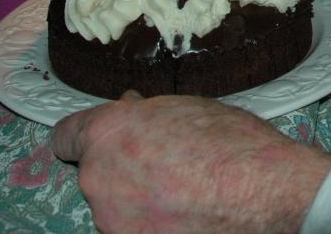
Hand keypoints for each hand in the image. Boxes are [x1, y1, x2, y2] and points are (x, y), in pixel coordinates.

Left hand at [51, 90, 330, 233]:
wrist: (265, 193)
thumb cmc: (233, 143)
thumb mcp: (189, 108)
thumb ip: (145, 113)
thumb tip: (128, 109)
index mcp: (107, 133)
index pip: (65, 136)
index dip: (84, 137)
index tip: (102, 142)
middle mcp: (97, 178)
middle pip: (95, 172)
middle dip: (121, 168)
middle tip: (163, 165)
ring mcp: (111, 220)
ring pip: (114, 205)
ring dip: (137, 200)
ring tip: (183, 194)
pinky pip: (133, 228)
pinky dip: (153, 223)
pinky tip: (186, 214)